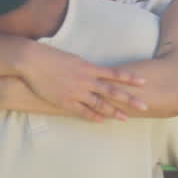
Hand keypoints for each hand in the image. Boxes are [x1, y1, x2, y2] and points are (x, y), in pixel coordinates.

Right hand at [16, 43, 148, 121]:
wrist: (32, 61)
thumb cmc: (50, 56)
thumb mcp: (72, 58)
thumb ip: (85, 67)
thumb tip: (93, 71)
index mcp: (89, 67)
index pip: (114, 74)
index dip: (130, 78)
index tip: (143, 82)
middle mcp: (86, 80)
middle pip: (112, 91)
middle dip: (130, 99)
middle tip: (145, 105)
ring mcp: (76, 92)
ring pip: (100, 104)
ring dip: (114, 112)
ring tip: (126, 118)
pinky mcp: (65, 101)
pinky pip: (83, 111)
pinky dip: (93, 116)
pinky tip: (102, 121)